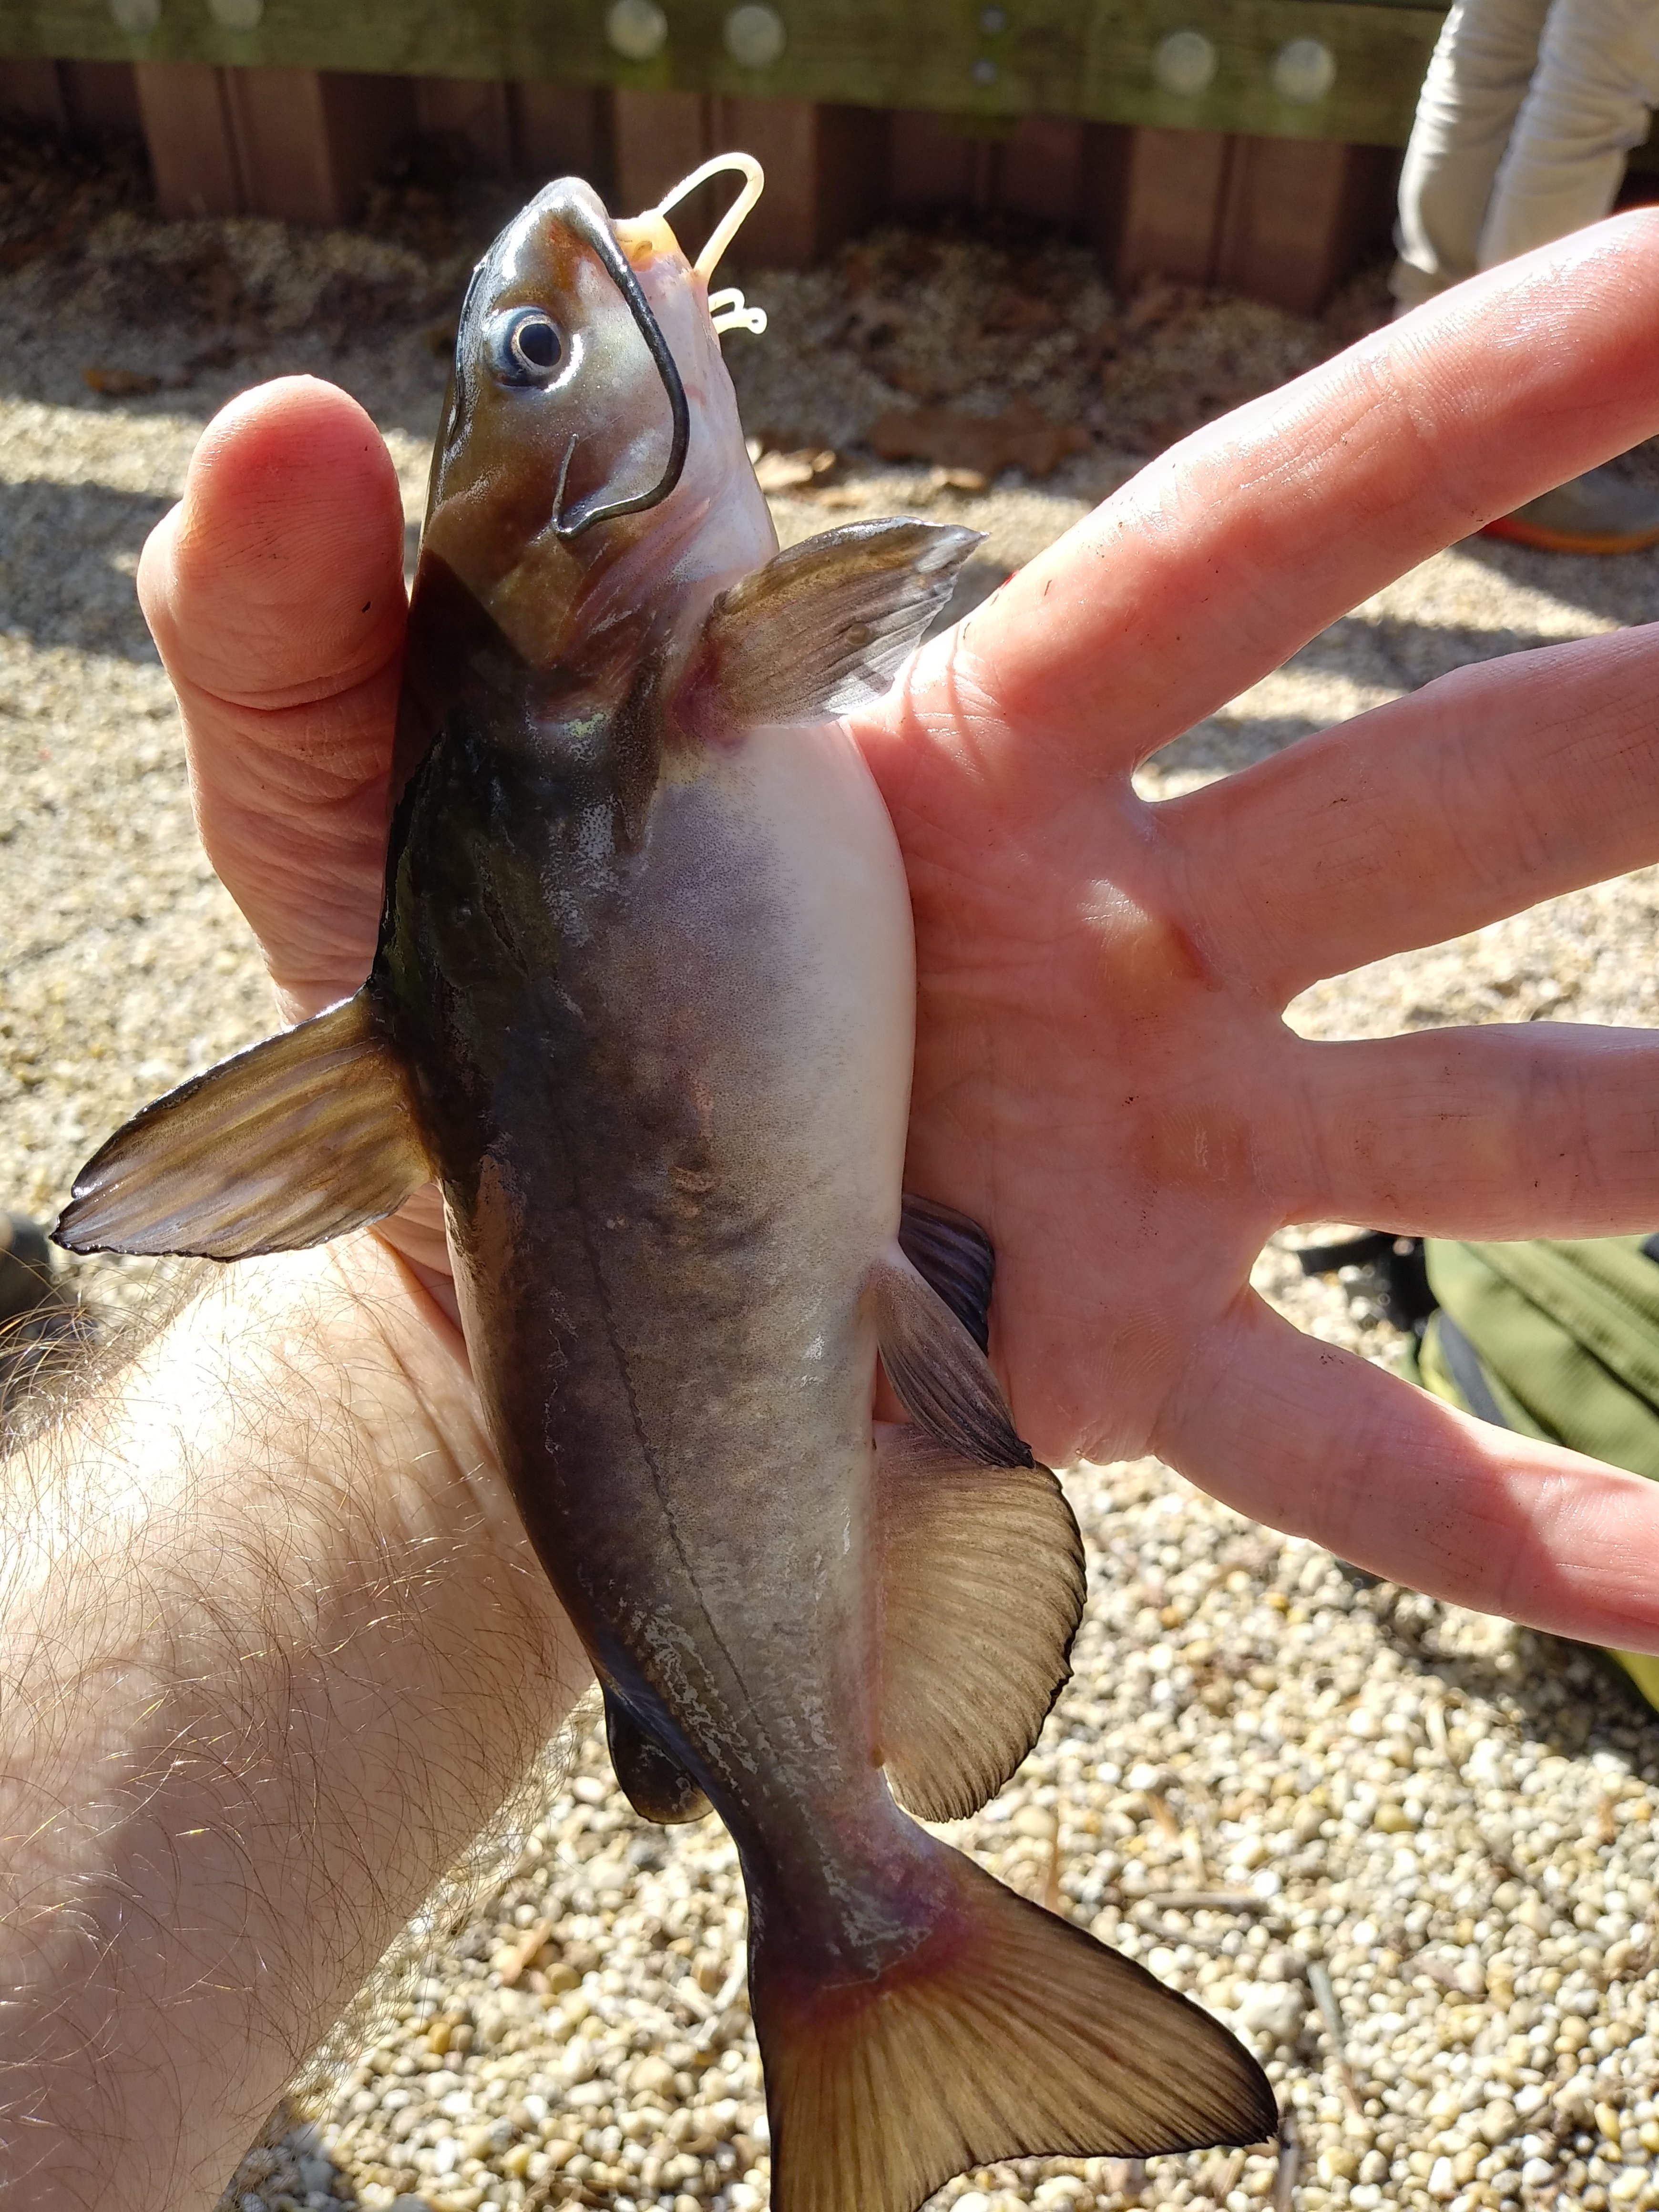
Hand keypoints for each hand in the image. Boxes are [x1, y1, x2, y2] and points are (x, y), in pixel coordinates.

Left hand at [140, 211, 1658, 1653]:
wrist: (492, 1309)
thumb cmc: (461, 1021)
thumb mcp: (355, 804)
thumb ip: (328, 607)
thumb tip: (329, 405)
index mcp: (970, 774)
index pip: (1254, 545)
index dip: (1474, 406)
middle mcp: (1123, 949)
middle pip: (1437, 809)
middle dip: (1653, 725)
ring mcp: (1153, 1172)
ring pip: (1476, 1130)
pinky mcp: (1127, 1381)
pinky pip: (1370, 1468)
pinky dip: (1534, 1529)